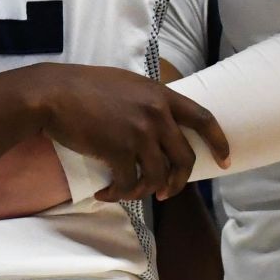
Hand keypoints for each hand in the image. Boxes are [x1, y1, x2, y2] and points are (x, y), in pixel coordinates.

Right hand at [17, 64, 229, 202]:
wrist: (53, 94)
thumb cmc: (84, 88)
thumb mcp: (127, 85)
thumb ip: (148, 101)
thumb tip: (159, 124)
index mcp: (161, 95)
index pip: (203, 118)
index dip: (218, 142)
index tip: (226, 160)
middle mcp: (156, 113)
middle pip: (184, 158)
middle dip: (179, 182)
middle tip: (167, 193)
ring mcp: (139, 132)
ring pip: (158, 176)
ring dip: (145, 192)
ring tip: (127, 192)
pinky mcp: (119, 150)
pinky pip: (129, 183)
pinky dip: (118, 194)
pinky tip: (105, 193)